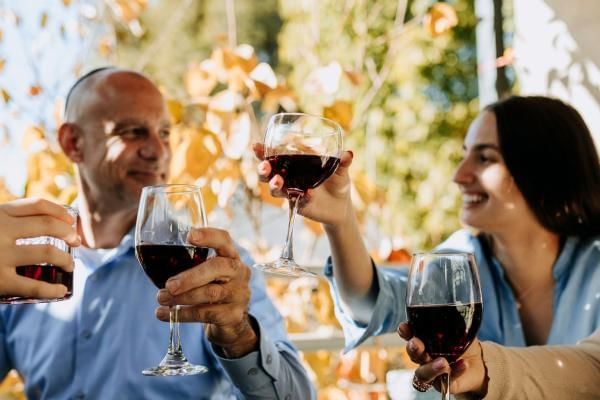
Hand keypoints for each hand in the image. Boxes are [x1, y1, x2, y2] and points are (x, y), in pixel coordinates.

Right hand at [0, 198, 79, 298]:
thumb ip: (4, 221)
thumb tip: (39, 223)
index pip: (36, 205)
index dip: (59, 210)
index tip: (70, 219)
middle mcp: (0, 231)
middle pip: (48, 226)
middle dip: (68, 233)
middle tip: (76, 242)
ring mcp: (0, 255)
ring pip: (48, 253)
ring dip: (65, 259)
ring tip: (70, 264)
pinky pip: (33, 285)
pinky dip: (52, 288)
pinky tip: (62, 290)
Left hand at [156, 227, 256, 357]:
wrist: (231, 322)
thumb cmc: (212, 289)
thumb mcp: (207, 274)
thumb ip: (191, 265)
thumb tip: (152, 260)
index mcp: (231, 256)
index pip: (224, 240)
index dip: (209, 236)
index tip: (189, 236)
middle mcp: (240, 272)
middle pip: (218, 268)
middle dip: (191, 276)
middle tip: (169, 285)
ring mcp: (239, 294)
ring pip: (211, 293)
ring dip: (182, 297)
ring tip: (161, 298)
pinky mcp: (233, 315)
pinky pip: (206, 314)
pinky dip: (182, 314)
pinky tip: (164, 314)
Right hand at [252, 143, 354, 228]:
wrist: (342, 206)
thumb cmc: (337, 182)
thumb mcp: (341, 170)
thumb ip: (343, 162)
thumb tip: (349, 154)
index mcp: (293, 163)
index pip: (274, 155)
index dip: (262, 151)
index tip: (256, 147)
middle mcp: (288, 177)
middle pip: (267, 172)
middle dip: (262, 169)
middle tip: (265, 167)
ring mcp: (291, 191)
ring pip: (275, 189)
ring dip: (274, 184)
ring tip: (278, 181)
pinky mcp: (298, 204)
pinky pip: (296, 200)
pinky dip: (302, 196)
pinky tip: (308, 193)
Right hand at [398, 322, 487, 395]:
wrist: (478, 363)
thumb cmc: (464, 343)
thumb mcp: (460, 329)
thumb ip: (454, 322)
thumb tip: (456, 307)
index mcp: (423, 340)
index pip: (409, 335)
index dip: (404, 332)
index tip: (404, 327)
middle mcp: (424, 356)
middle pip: (412, 354)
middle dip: (413, 349)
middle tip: (416, 344)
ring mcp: (432, 372)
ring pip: (422, 374)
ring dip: (431, 367)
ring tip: (444, 362)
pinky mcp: (443, 384)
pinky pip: (444, 381)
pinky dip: (455, 372)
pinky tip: (463, 364)